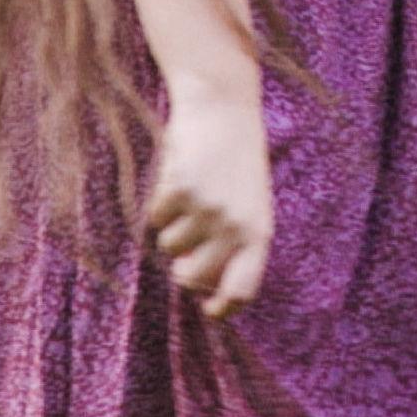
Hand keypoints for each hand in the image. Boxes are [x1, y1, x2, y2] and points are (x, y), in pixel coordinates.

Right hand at [141, 83, 275, 320]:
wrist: (224, 107)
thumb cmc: (236, 161)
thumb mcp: (250, 202)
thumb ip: (235, 242)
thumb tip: (199, 287)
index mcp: (259, 232)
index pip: (242, 290)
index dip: (223, 308)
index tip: (210, 310)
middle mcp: (235, 226)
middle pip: (193, 278)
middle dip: (184, 267)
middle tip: (188, 241)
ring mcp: (206, 210)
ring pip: (170, 246)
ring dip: (174, 227)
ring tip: (192, 193)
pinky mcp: (180, 191)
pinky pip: (156, 219)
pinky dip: (160, 203)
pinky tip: (179, 176)